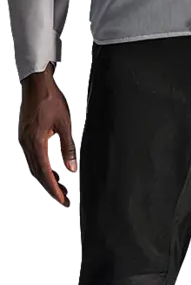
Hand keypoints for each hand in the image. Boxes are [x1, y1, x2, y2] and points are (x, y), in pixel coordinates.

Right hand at [19, 62, 77, 206]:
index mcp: (36, 142)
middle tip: (64, 199)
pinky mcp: (25, 136)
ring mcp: (24, 140)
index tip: (63, 200)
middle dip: (50, 188)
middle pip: (37, 173)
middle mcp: (26, 143)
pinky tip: (50, 171)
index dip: (54, 189)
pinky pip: (32, 158)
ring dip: (46, 179)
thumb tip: (72, 169)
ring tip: (59, 188)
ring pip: (33, 167)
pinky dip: (41, 168)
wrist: (36, 84)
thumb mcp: (65, 124)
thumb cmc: (51, 100)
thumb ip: (68, 148)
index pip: (45, 173)